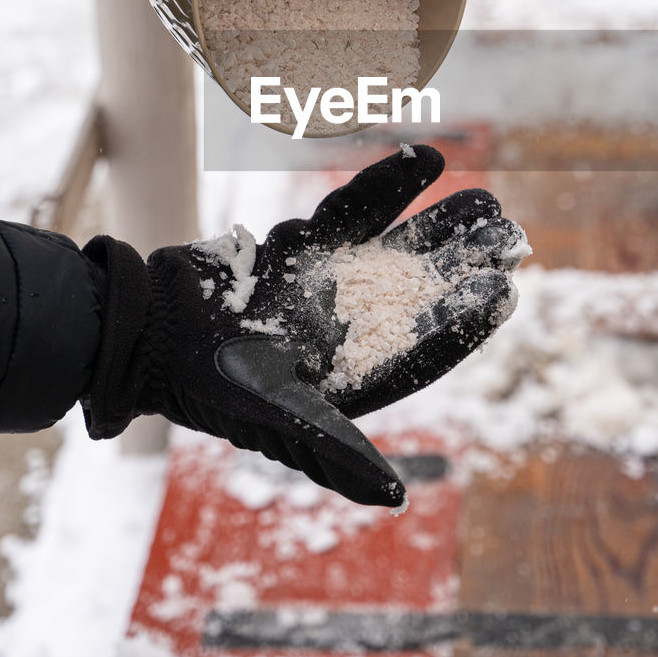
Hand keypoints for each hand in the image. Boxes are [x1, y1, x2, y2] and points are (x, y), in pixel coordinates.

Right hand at [83, 147, 525, 507]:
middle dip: (463, 265)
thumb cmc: (205, 385)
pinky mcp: (296, 247)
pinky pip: (350, 210)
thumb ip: (334, 450)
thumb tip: (393, 498)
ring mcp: (321, 283)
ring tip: (487, 199)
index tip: (504, 290)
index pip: (420, 347)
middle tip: (511, 235)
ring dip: (439, 225)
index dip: (462, 321)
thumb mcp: (273, 419)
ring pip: (394, 247)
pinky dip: (385, 186)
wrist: (145, 329)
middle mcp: (343, 330)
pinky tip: (425, 158)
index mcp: (348, 377)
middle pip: (419, 292)